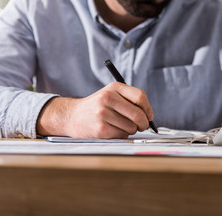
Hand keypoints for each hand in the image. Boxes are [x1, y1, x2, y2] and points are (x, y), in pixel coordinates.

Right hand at [37, 82, 153, 138]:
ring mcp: (103, 113)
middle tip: (142, 126)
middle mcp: (108, 98)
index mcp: (114, 87)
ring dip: (132, 130)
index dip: (148, 109)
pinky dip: (122, 135)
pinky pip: (122, 135)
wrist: (72, 115)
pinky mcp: (100, 129)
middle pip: (138, 114)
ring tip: (122, 126)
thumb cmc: (98, 106)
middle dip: (144, 123)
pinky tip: (113, 130)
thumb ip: (130, 101)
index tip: (149, 115)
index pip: (141, 97)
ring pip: (132, 127)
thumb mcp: (112, 95)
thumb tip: (150, 116)